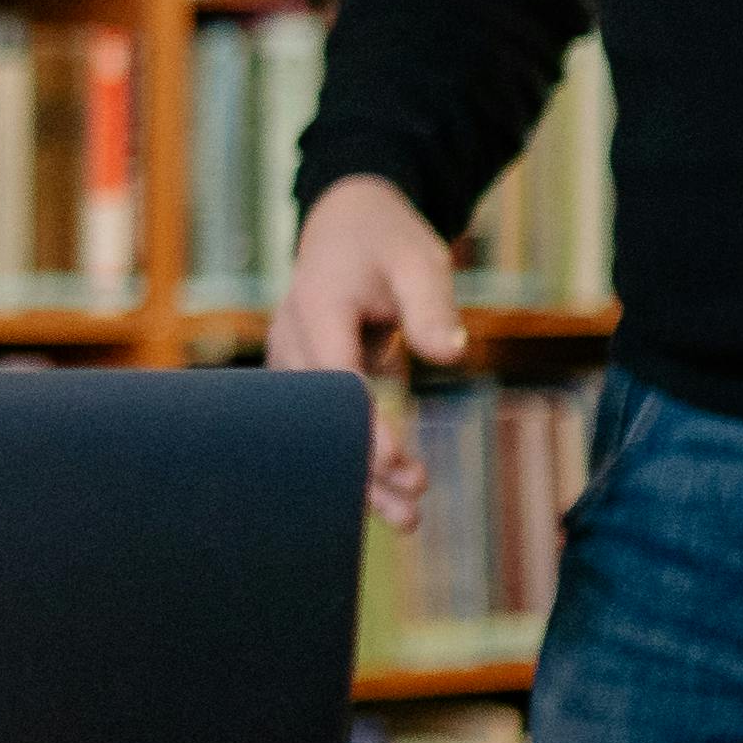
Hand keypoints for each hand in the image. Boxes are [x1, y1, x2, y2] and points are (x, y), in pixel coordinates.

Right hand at [268, 174, 466, 526]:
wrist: (346, 223)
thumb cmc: (386, 241)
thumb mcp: (420, 260)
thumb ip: (432, 306)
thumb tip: (449, 355)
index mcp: (317, 306)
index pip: (335, 378)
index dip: (362, 425)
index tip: (398, 463)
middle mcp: (292, 338)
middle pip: (319, 418)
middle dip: (362, 465)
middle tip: (414, 503)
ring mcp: (293, 361)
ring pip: (316, 431)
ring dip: (358, 474)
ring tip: (408, 519)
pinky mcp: (306, 378)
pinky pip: (324, 425)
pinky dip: (355, 458)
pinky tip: (389, 496)